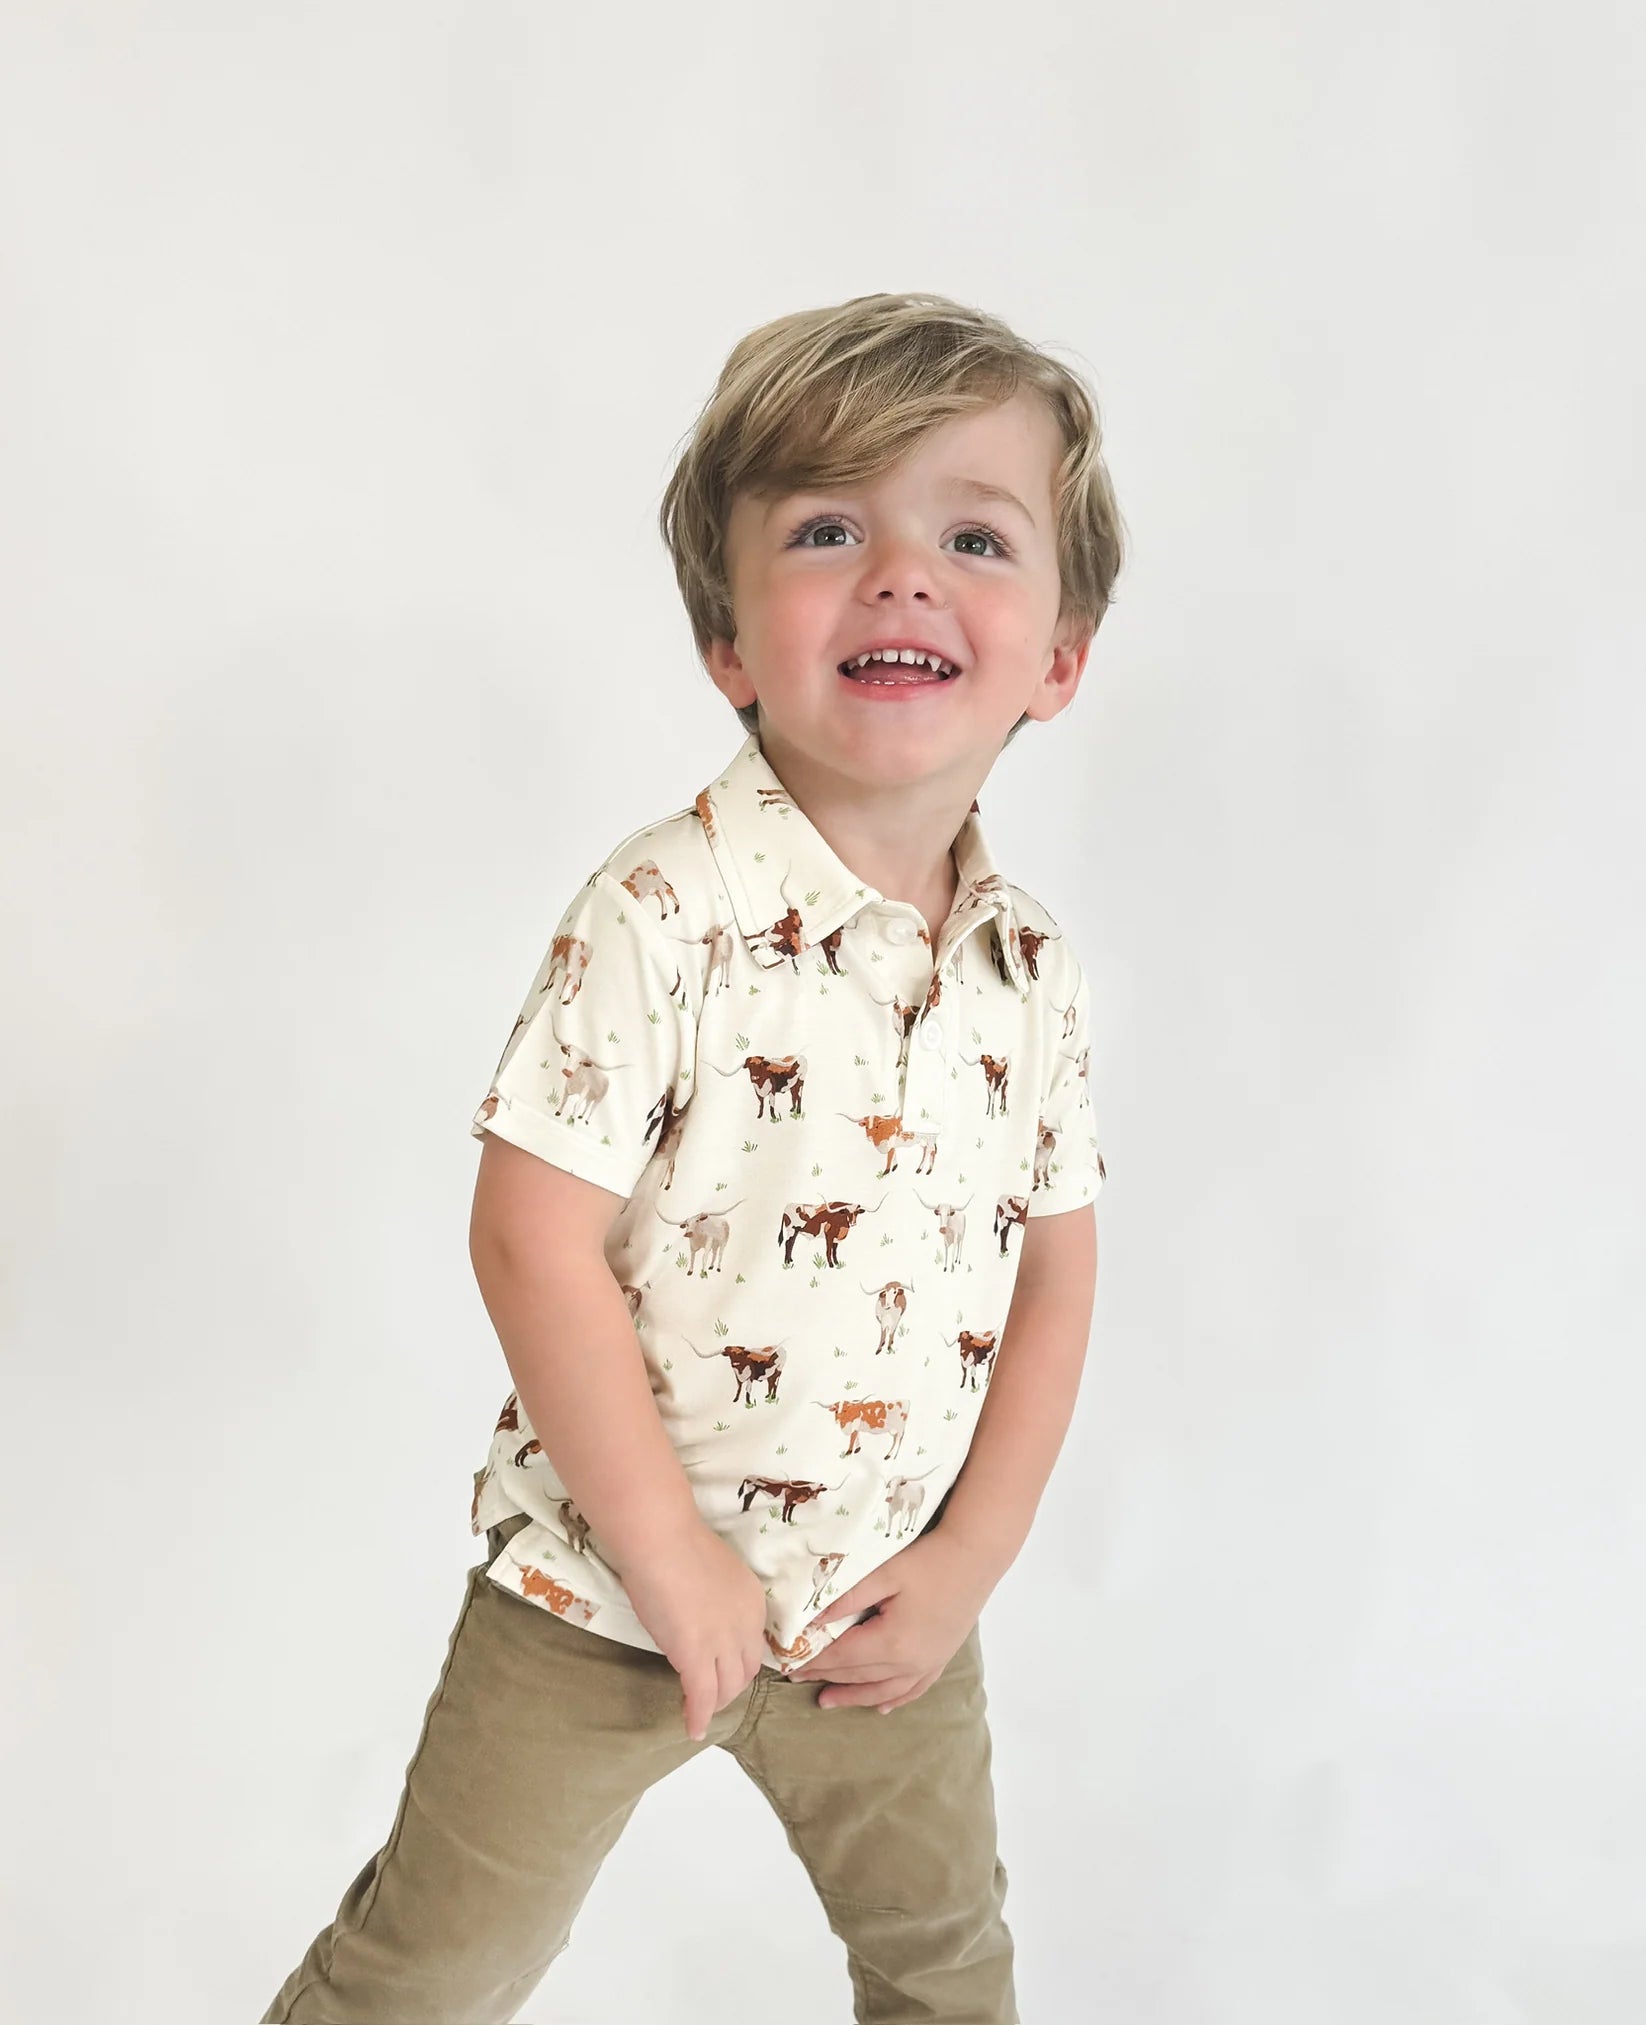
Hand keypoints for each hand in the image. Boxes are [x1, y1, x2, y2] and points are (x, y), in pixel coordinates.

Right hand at [618, 1521, 770, 1742]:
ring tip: (700, 1712)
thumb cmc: (676, 1543)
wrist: (661, 1539)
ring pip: (726, 1688)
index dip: (737, 1662)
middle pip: (744, 1671)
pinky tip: (692, 1728)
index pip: (752, 1646)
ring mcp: (723, 1644)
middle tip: (712, 1695)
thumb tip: (698, 1614)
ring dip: (714, 1704)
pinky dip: (698, 1717)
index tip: (722, 1669)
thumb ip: (713, 1598)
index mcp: (752, 1601)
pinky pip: (702, 1698)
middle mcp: (746, 1625)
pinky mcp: (697, 1658)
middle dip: (730, 1688)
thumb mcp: (711, 1572)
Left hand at [788, 1526, 996, 1712]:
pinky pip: (912, 1689)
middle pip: (859, 1676)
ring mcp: (928, 1664)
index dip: (813, 1662)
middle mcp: (910, 1662)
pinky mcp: (940, 1659)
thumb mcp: (884, 1573)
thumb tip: (812, 1620)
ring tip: (827, 1701)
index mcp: (892, 1642)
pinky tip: (881, 1707)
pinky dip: (893, 1699)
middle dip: (826, 1678)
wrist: (976, 1557)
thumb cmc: (929, 1560)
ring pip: (883, 1691)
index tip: (788, 1666)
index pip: (842, 1658)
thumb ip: (847, 1598)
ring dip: (853, 1697)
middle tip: (796, 1680)